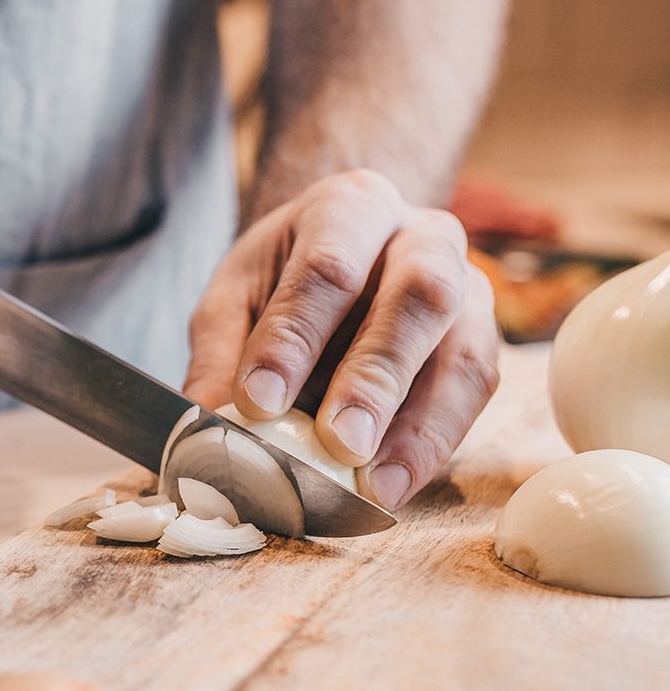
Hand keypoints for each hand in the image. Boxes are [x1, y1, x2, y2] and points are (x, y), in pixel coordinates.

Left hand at [183, 170, 499, 510]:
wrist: (340, 261)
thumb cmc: (283, 280)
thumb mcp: (235, 299)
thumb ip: (222, 356)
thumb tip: (208, 425)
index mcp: (351, 207)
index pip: (327, 268)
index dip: (293, 340)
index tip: (258, 403)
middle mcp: (423, 235)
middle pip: (417, 297)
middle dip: (375, 376)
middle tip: (338, 442)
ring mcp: (467, 286)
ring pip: (462, 350)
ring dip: (417, 424)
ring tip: (371, 481)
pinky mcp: (483, 340)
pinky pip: (473, 392)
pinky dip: (432, 444)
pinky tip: (392, 484)